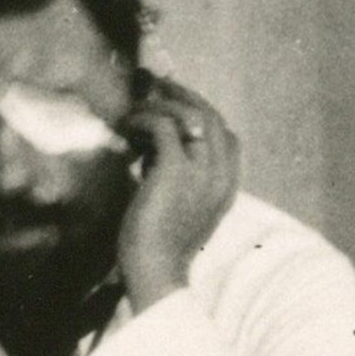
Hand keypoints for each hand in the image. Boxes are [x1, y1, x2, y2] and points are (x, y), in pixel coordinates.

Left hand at [116, 77, 239, 311]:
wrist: (156, 271)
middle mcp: (222, 175)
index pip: (227, 136)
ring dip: (161, 105)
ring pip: (190, 115)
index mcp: (228, 186)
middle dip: (183, 96)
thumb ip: (177, 179)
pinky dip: (143, 120)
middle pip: (211, 117)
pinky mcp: (177, 169)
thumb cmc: (160, 246)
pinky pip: (164, 125)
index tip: (176, 105)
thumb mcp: (178, 207)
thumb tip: (152, 150)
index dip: (201, 115)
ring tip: (136, 110)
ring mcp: (203, 171)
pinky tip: (127, 128)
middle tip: (156, 84)